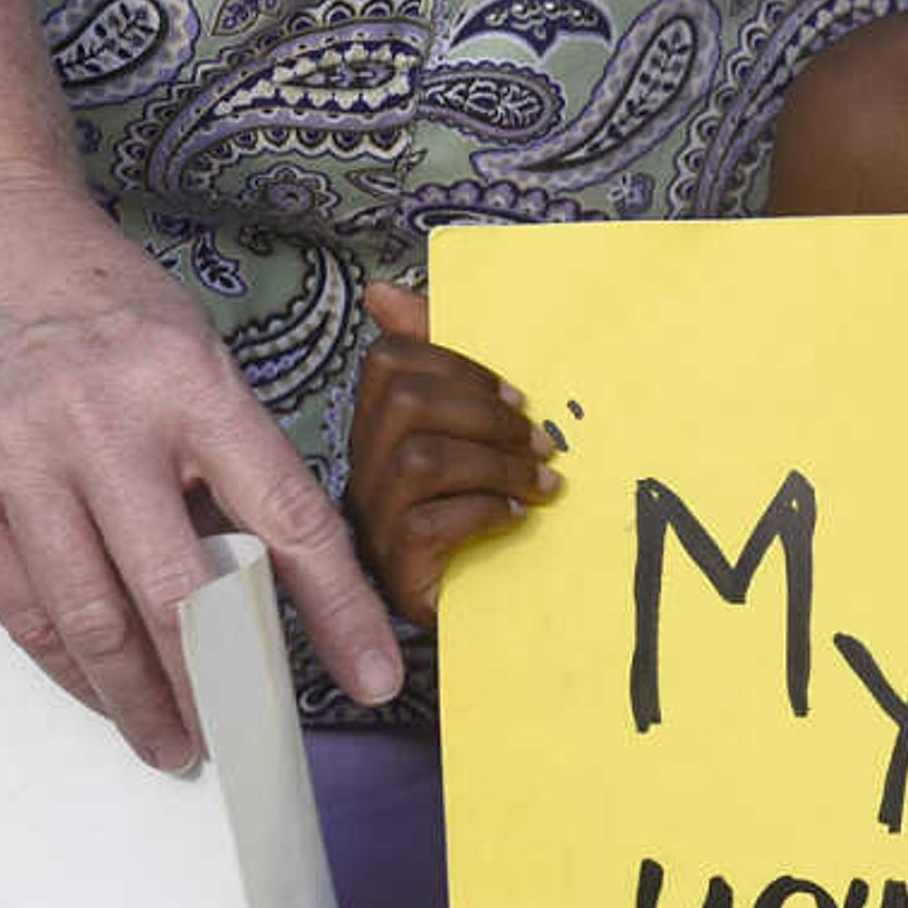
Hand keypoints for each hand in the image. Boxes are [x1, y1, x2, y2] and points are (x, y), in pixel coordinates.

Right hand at [0, 181, 406, 765]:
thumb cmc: (102, 305)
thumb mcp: (194, 353)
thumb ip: (227, 461)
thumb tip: (268, 585)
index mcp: (191, 385)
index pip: (286, 517)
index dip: (338, 609)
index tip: (375, 675)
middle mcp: (102, 425)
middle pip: (175, 594)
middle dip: (219, 684)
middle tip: (246, 736)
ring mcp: (17, 461)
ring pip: (90, 621)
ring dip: (140, 700)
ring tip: (174, 741)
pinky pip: (20, 610)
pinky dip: (68, 667)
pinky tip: (103, 693)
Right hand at [348, 282, 559, 625]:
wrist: (498, 617)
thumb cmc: (488, 513)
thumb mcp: (478, 431)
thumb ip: (446, 364)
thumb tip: (385, 290)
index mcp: (380, 430)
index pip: (390, 361)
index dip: (458, 365)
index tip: (518, 397)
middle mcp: (364, 473)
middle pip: (403, 403)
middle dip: (484, 416)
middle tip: (541, 444)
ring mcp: (372, 526)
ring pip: (420, 460)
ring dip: (495, 465)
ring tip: (543, 484)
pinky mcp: (393, 575)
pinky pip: (426, 524)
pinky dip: (482, 512)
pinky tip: (515, 519)